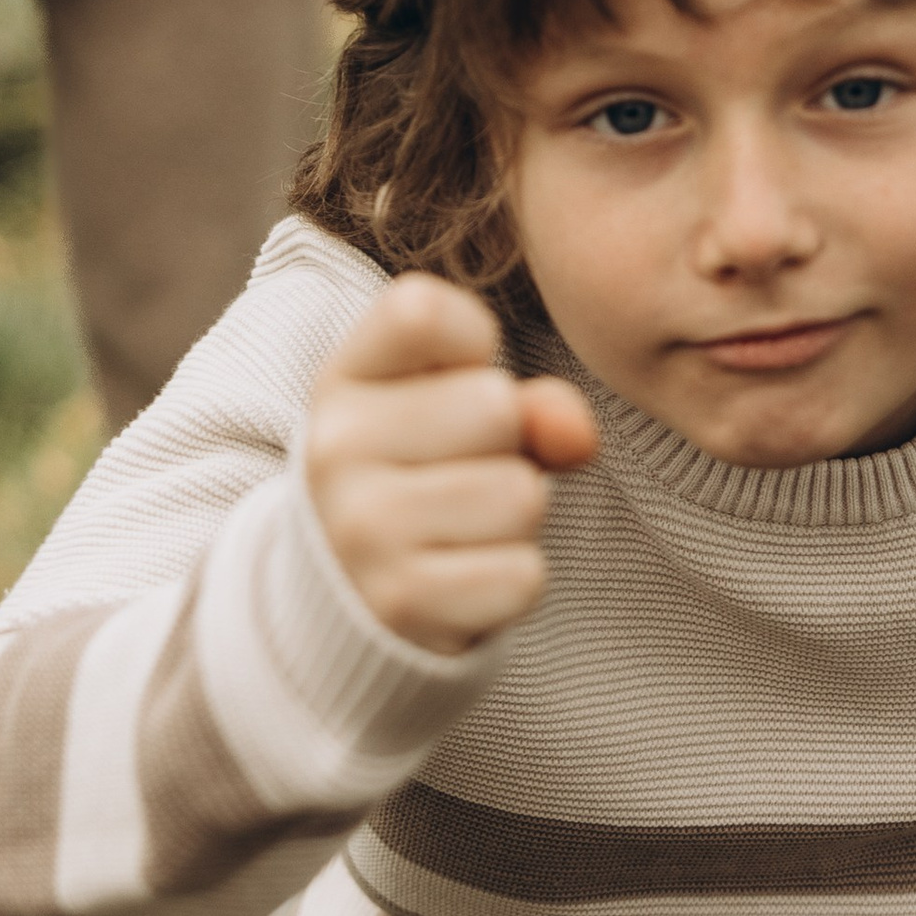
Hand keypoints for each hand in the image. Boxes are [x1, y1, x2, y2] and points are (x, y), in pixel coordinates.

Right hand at [304, 276, 598, 656]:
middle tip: (459, 469)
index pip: (422, 312)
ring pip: (520, 495)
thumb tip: (578, 433)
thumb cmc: (420, 475)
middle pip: (495, 406)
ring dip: (516, 516)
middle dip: (508, 444)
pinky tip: (464, 575)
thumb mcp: (455, 412)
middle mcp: (337, 449)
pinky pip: (523, 575)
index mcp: (342, 382)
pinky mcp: (402, 603)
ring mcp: (362, 530)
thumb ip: (530, 400)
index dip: (471, 338)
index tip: (453, 374)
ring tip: (463, 524)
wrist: (348, 596)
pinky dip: (513, 579)